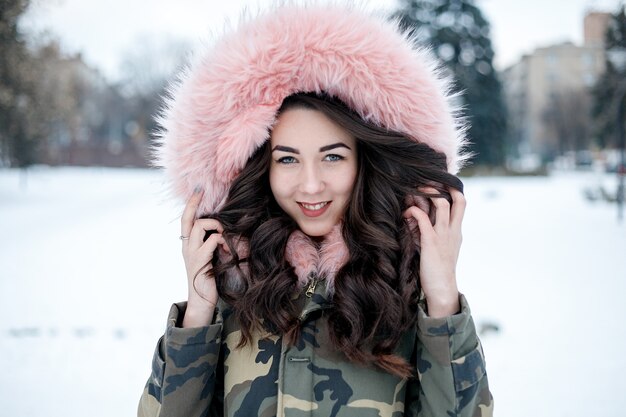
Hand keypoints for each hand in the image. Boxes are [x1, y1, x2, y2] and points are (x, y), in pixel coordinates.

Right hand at [180, 188, 226, 326]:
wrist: (201, 300)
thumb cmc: (209, 277)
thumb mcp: (209, 256)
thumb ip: (211, 243)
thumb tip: (224, 229)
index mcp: (188, 244)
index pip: (186, 219)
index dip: (191, 204)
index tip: (198, 190)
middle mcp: (187, 247)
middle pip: (190, 220)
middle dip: (204, 212)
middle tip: (217, 217)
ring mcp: (192, 253)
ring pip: (201, 226)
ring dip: (217, 228)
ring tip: (225, 239)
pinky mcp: (200, 261)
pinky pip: (212, 241)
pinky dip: (222, 241)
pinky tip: (227, 251)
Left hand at [403, 186, 464, 317]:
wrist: (442, 290)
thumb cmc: (437, 270)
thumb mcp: (438, 248)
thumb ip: (430, 232)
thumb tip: (415, 216)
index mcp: (456, 231)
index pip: (460, 203)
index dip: (452, 189)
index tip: (437, 181)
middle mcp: (453, 230)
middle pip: (458, 199)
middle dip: (444, 185)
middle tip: (427, 180)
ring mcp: (444, 235)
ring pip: (442, 204)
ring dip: (428, 193)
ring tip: (415, 190)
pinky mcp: (431, 242)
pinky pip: (423, 220)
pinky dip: (414, 211)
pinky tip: (406, 212)